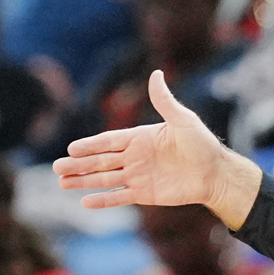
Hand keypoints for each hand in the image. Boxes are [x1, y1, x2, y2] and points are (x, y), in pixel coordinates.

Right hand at [53, 70, 258, 226]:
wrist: (216, 173)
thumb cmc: (202, 144)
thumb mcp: (183, 120)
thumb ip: (164, 101)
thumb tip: (156, 73)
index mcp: (140, 138)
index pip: (109, 141)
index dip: (90, 145)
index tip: (71, 147)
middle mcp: (135, 157)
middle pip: (101, 161)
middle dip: (78, 164)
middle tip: (57, 167)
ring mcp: (138, 176)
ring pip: (105, 179)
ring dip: (84, 181)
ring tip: (62, 183)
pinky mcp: (145, 194)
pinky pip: (120, 197)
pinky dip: (104, 200)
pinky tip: (85, 201)